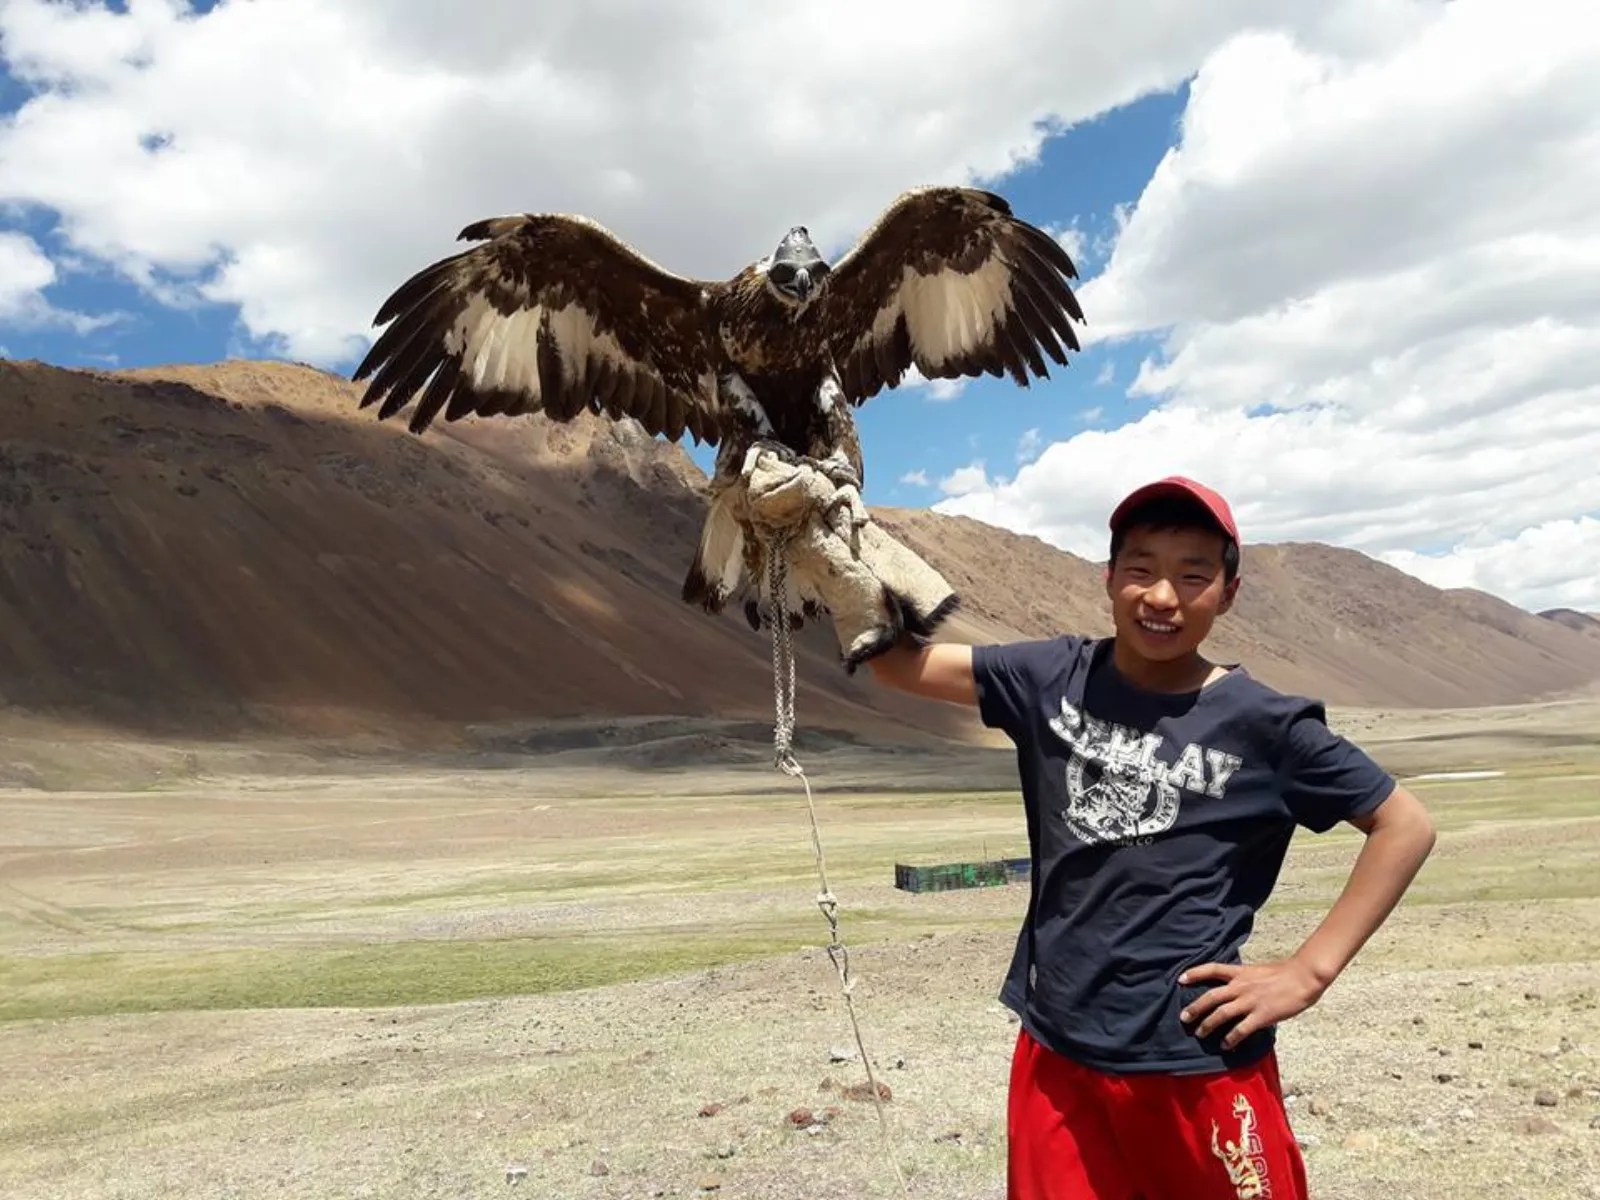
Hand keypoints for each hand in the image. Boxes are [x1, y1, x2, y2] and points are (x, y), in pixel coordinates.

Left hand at [1178, 957, 1327, 1048]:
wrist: (1303, 978)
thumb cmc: (1285, 973)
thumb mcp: (1259, 971)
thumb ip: (1245, 978)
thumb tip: (1236, 988)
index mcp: (1240, 972)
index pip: (1212, 969)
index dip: (1195, 973)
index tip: (1180, 979)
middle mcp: (1241, 986)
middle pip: (1211, 997)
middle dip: (1195, 1008)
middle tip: (1184, 1018)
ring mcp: (1250, 1001)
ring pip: (1221, 1014)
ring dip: (1207, 1025)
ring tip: (1200, 1034)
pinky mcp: (1261, 1016)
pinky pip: (1241, 1030)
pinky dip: (1231, 1039)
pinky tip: (1226, 1045)